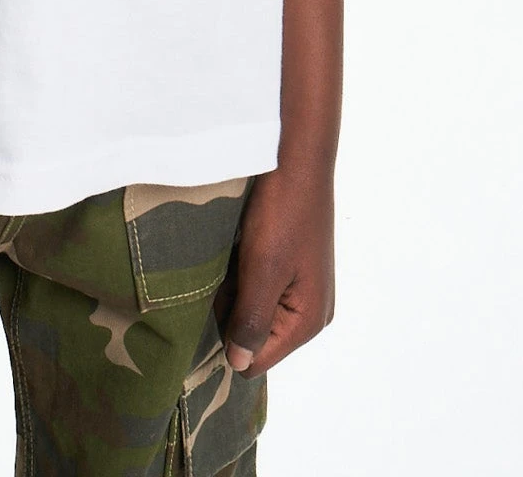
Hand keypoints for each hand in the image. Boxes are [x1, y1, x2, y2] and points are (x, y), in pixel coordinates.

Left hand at [215, 162, 334, 375]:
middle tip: (222, 273)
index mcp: (308, 321)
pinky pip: (259, 286)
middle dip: (230, 310)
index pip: (256, 360)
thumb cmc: (282, 213)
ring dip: (234, 288)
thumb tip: (239, 365)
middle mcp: (309, 311)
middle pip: (253, 335)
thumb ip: (252, 321)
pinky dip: (243, 271)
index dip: (229, 339)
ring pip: (252, 308)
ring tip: (230, 256)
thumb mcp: (263, 270)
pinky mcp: (292, 266)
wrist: (296, 158)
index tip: (214, 304)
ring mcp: (301, 288)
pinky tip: (238, 246)